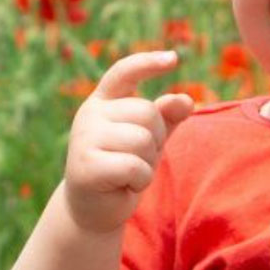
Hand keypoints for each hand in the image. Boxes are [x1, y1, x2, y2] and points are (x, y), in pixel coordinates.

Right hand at [63, 50, 195, 233]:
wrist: (93, 210)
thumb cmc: (122, 170)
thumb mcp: (148, 141)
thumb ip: (165, 118)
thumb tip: (185, 100)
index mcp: (103, 102)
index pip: (124, 72)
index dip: (148, 63)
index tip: (173, 59)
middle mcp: (89, 114)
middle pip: (147, 113)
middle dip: (155, 140)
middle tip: (138, 159)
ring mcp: (84, 138)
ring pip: (142, 140)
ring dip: (147, 164)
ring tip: (130, 174)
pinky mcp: (85, 166)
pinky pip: (134, 166)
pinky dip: (140, 180)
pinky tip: (125, 185)